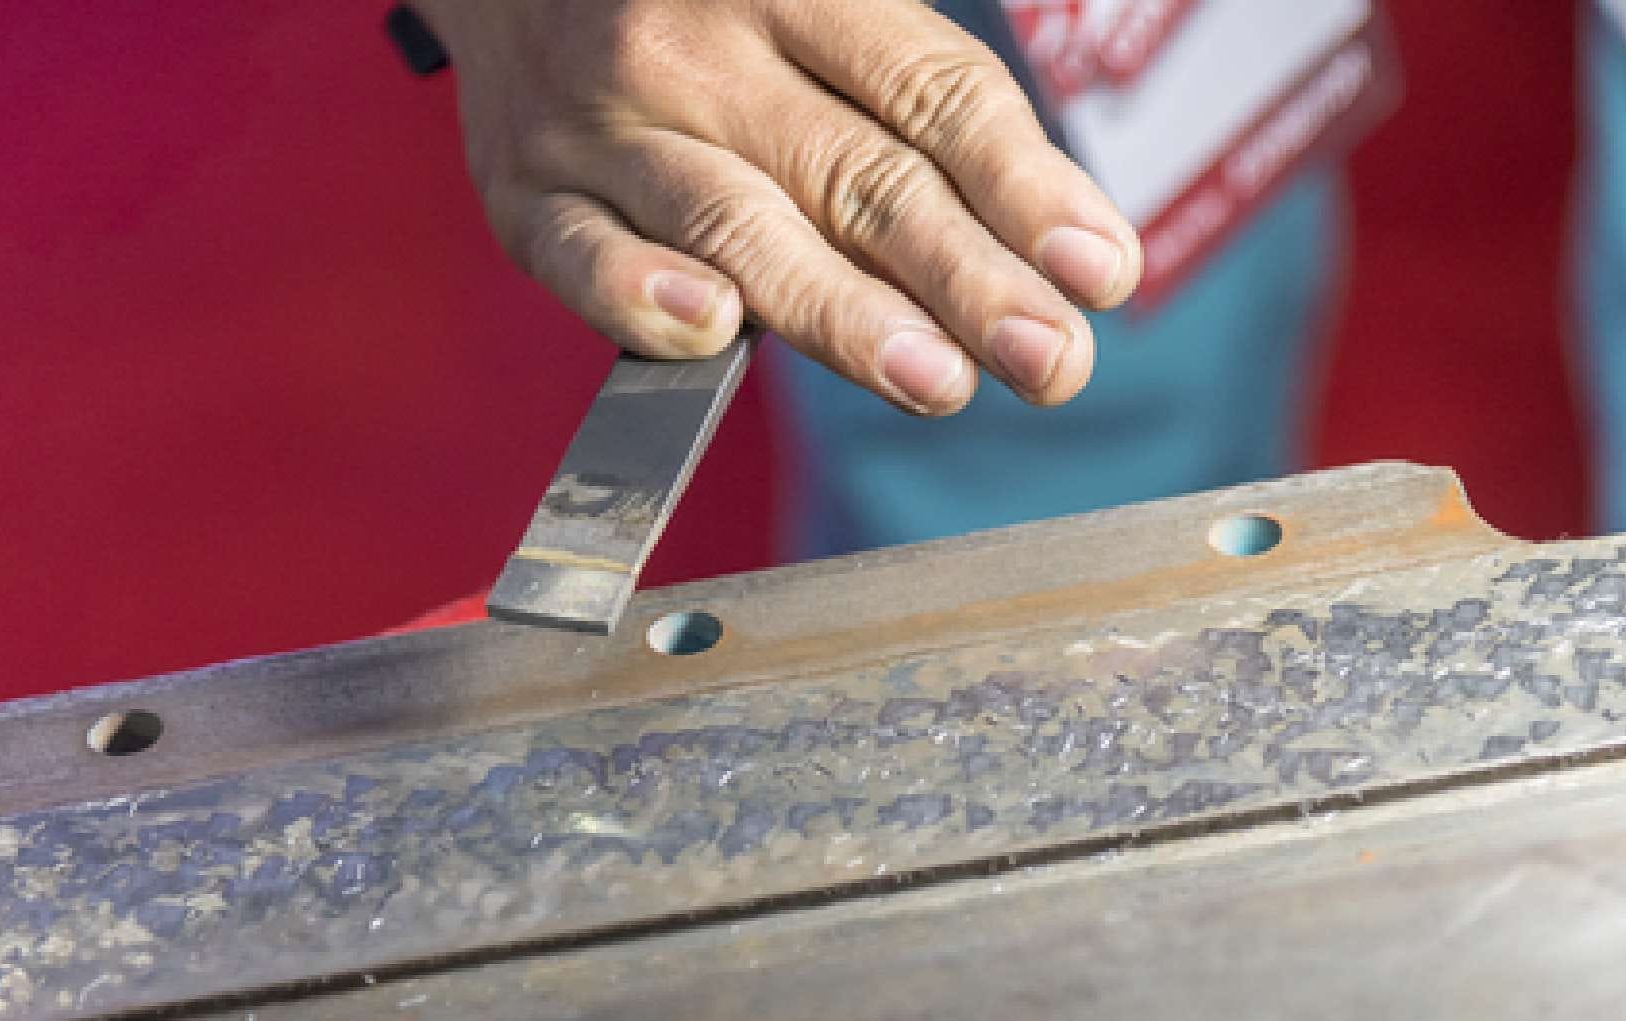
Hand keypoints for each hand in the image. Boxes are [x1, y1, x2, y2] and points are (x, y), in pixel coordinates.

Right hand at [412, 0, 1142, 413]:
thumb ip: (935, 126)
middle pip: (855, 173)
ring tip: (939, 380)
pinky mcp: (524, 192)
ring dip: (843, 312)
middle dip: (965, 276)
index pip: (932, 95)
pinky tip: (713, 332)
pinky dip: (643, 293)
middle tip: (1050, 358)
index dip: (1023, 188)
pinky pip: (583, 254)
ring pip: (736, 222)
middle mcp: (695, 43)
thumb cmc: (721, 22)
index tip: (1101, 274)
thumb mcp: (830, 25)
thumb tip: (1076, 260)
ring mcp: (601, 118)